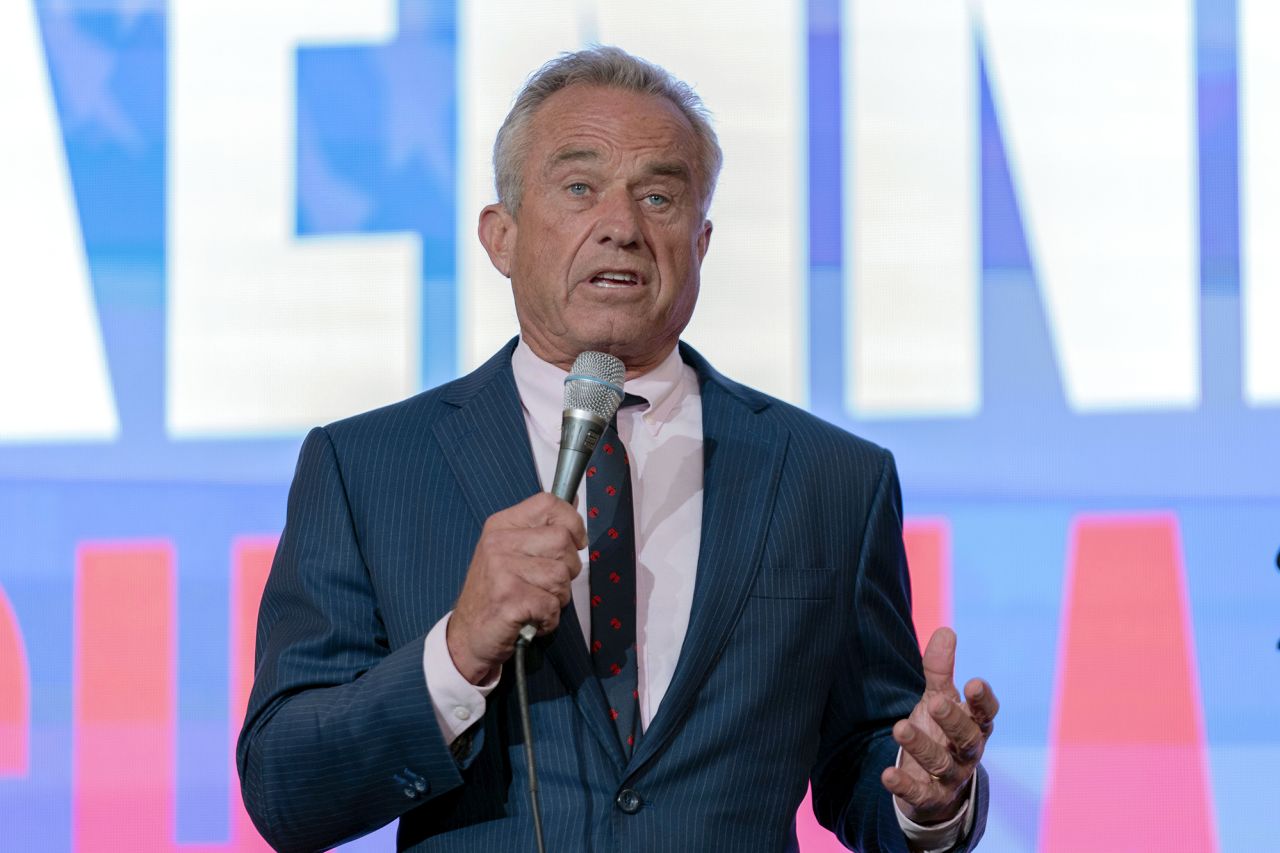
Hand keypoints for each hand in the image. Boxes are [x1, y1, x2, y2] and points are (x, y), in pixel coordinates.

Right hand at [447, 492, 585, 683]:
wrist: (467, 636)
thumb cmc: (494, 594)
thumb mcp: (510, 551)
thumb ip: (541, 528)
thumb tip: (574, 501)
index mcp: (502, 525)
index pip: (549, 504)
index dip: (572, 523)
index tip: (574, 543)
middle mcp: (499, 543)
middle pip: (563, 541)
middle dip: (567, 569)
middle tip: (547, 584)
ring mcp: (502, 570)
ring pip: (562, 576)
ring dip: (557, 597)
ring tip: (536, 602)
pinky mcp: (508, 600)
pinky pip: (552, 605)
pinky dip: (549, 619)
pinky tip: (531, 619)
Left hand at [881, 627, 997, 824]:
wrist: (936, 785)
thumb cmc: (941, 731)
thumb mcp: (939, 698)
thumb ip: (940, 669)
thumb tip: (946, 630)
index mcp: (974, 725)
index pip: (986, 713)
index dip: (983, 700)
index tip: (974, 683)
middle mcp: (967, 752)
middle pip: (968, 738)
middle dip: (953, 720)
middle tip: (935, 702)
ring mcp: (951, 777)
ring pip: (942, 764)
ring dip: (922, 746)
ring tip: (900, 728)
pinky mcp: (930, 798)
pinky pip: (920, 794)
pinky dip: (904, 785)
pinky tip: (887, 775)